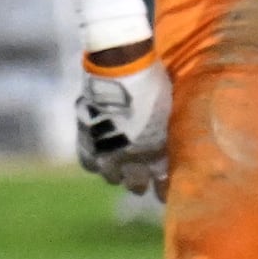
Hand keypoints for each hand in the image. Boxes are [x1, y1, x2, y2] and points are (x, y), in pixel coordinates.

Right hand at [75, 44, 170, 195]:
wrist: (121, 71)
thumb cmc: (153, 85)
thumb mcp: (168, 113)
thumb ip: (167, 134)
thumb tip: (169, 142)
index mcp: (158, 154)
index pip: (162, 184)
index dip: (163, 188)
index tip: (163, 185)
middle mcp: (134, 160)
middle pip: (136, 185)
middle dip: (140, 182)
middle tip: (141, 174)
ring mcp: (108, 154)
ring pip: (112, 178)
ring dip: (117, 174)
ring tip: (118, 165)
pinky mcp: (88, 143)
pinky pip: (89, 165)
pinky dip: (95, 162)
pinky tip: (99, 156)